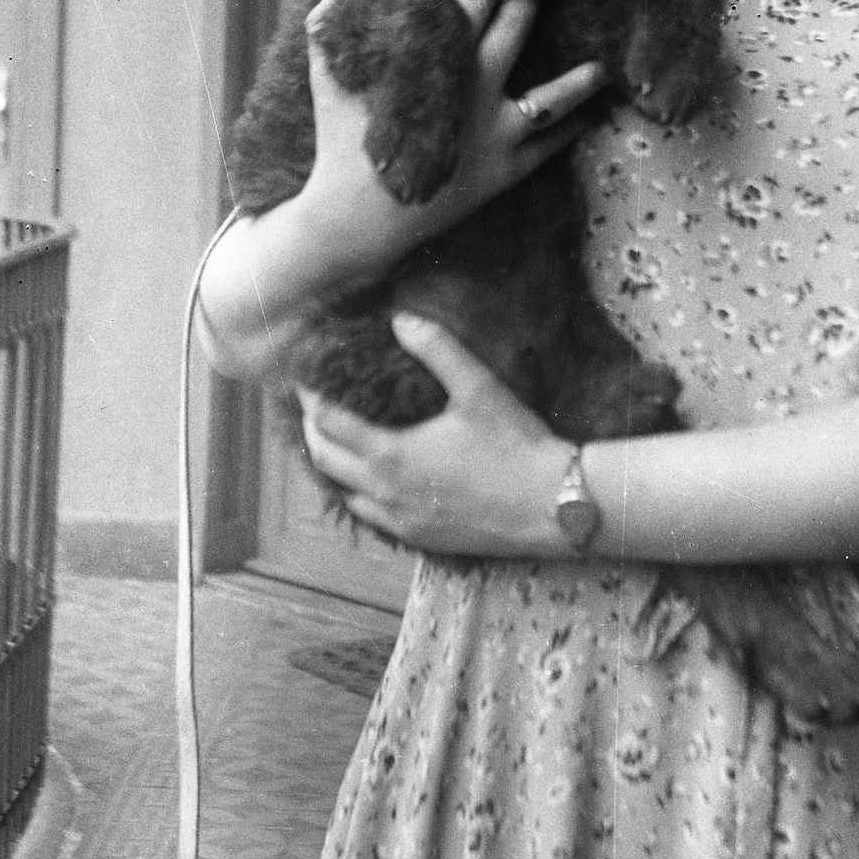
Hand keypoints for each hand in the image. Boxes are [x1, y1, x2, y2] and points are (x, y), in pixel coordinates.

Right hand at [296, 0, 607, 272]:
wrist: (357, 219)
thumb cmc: (341, 143)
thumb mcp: (327, 76)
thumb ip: (330, 20)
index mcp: (440, 60)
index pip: (472, 2)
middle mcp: (477, 90)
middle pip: (514, 32)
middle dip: (523, 7)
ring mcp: (496, 134)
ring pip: (552, 97)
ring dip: (579, 79)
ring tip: (601, 68)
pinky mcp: (503, 172)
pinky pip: (546, 149)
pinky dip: (568, 132)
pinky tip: (584, 120)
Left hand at [298, 312, 574, 557]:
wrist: (553, 506)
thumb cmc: (517, 446)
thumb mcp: (478, 388)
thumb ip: (437, 349)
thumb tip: (401, 319)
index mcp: (392, 455)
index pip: (328, 423)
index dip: (310, 398)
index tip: (304, 378)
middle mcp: (385, 493)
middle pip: (324, 460)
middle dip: (312, 431)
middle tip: (313, 406)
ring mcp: (400, 521)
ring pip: (344, 494)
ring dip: (332, 466)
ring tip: (336, 440)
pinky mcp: (420, 540)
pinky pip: (371, 517)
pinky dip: (358, 493)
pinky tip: (374, 479)